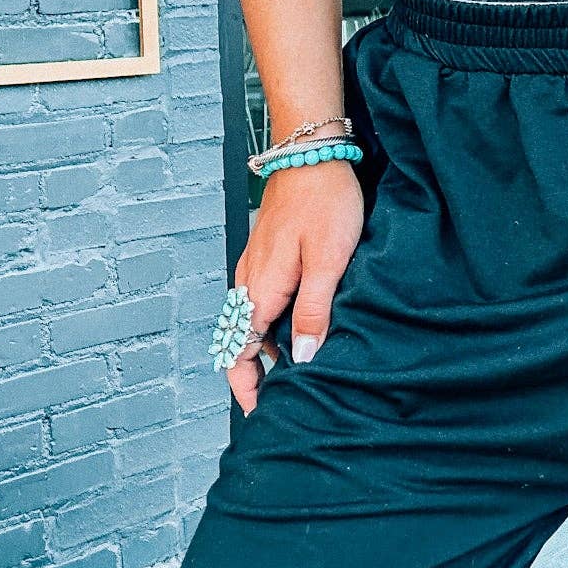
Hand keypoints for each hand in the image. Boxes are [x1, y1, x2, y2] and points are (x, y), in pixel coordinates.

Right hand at [224, 161, 364, 413]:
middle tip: (285, 400)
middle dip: (256, 374)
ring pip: (253, 322)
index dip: (247, 387)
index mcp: (260, 290)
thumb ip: (313, 312)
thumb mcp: (327, 263)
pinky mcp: (268, 256)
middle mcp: (249, 282)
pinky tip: (301, 327)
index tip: (261, 413)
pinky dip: (274, 324)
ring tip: (298, 372)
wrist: (312, 154)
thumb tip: (302, 358)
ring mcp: (256, 268)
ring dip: (267, 350)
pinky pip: (263, 301)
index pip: (239, 351)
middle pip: (241, 341)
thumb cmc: (324, 204)